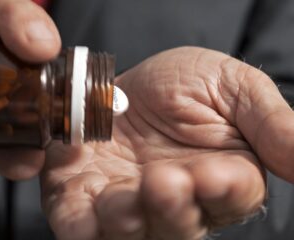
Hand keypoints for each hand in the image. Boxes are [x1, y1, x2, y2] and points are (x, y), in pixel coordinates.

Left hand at [41, 47, 293, 239]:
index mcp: (219, 178)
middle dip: (171, 210)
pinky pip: (80, 224)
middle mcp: (174, 201)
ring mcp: (126, 202)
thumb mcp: (232, 88)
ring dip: (125, 222)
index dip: (223, 190)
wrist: (127, 83)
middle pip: (178, 226)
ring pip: (129, 233)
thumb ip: (269, 123)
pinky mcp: (83, 197)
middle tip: (165, 183)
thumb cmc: (183, 84)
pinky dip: (80, 225)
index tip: (211, 174)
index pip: (230, 197)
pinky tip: (82, 211)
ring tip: (121, 202)